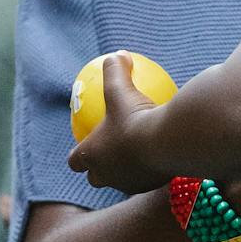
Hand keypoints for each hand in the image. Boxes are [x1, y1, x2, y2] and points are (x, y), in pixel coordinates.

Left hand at [67, 54, 175, 193]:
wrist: (165, 142)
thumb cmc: (135, 116)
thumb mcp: (121, 88)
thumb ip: (115, 71)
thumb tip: (117, 55)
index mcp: (92, 154)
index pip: (75, 161)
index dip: (77, 155)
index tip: (84, 147)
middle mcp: (106, 174)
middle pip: (95, 178)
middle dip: (98, 169)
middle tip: (108, 154)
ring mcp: (127, 183)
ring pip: (122, 181)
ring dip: (125, 171)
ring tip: (136, 157)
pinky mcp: (149, 186)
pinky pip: (147, 179)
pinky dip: (150, 170)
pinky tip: (161, 155)